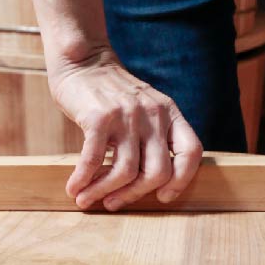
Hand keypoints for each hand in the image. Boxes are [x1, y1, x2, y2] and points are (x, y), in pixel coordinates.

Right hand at [46, 46, 205, 210]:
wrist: (83, 61)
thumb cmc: (110, 92)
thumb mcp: (144, 107)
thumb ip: (152, 135)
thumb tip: (144, 180)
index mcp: (169, 113)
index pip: (191, 152)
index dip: (182, 180)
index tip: (163, 196)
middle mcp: (153, 115)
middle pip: (157, 171)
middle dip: (134, 195)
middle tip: (114, 203)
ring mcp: (127, 116)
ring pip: (125, 171)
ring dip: (103, 192)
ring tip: (87, 199)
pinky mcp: (99, 118)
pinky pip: (94, 160)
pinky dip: (82, 179)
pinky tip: (73, 187)